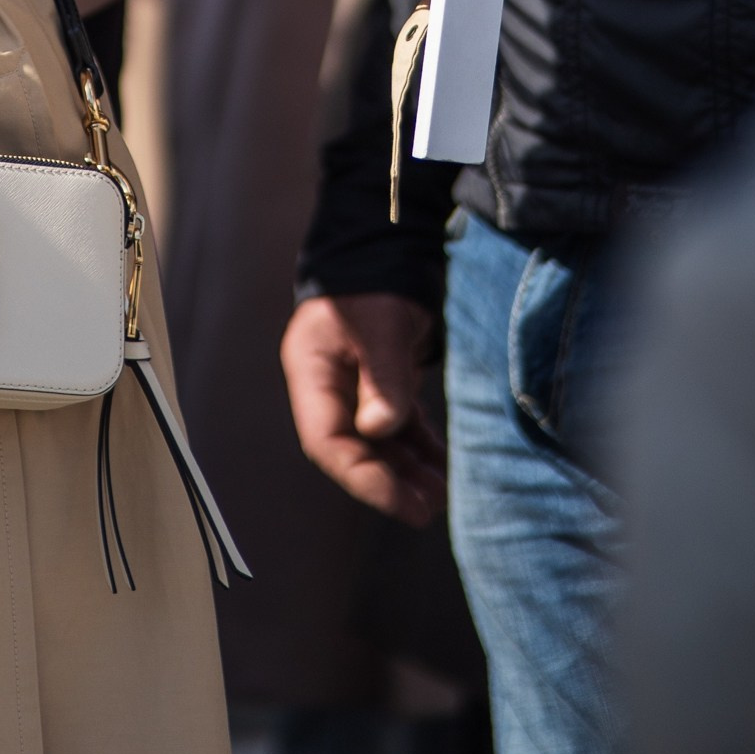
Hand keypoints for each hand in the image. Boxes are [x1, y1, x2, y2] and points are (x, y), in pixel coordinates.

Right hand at [280, 290, 444, 525]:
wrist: (387, 247)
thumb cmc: (375, 283)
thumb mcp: (381, 325)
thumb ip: (382, 378)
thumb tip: (380, 430)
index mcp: (311, 370)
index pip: (326, 440)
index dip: (362, 477)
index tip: (402, 501)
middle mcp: (327, 385)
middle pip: (351, 449)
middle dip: (389, 482)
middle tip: (430, 506)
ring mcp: (352, 386)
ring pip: (376, 443)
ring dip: (407, 470)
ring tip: (442, 491)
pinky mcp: (378, 383)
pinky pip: (395, 427)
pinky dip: (418, 448)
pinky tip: (442, 465)